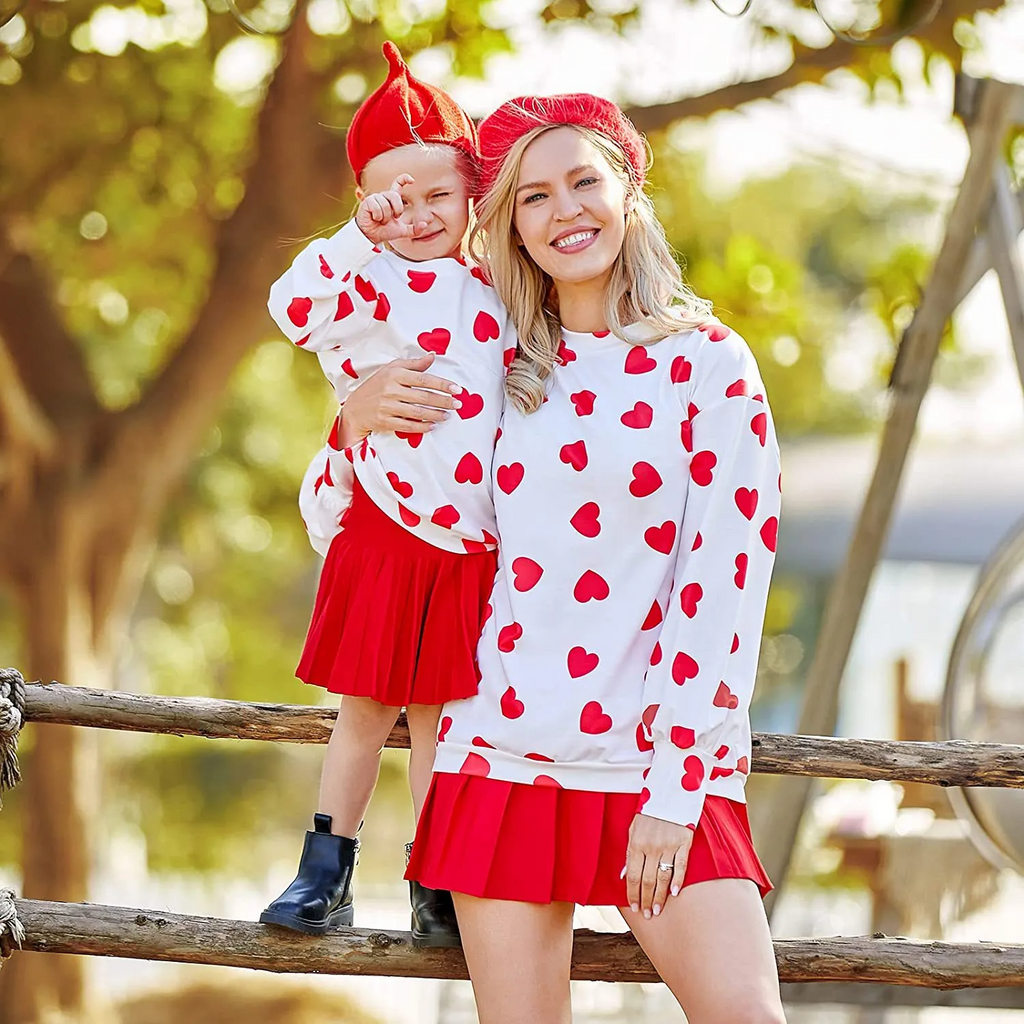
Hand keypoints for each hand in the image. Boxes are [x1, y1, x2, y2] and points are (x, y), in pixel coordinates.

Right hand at [340, 353, 462, 442]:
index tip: (457, 389)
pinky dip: (422, 427)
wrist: (354, 408)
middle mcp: (391, 390)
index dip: (442, 384)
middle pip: (423, 396)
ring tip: (448, 416)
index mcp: (395, 374)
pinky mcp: (385, 421)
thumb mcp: (392, 369)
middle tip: (458, 404)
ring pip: (418, 412)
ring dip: (436, 415)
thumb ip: (414, 364)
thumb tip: (433, 355)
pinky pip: (408, 425)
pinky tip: (433, 426)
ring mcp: (387, 407)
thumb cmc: (376, 386)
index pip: (424, 379)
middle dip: (443, 401)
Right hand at [355, 175, 416, 243]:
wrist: (371, 237)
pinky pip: (377, 208)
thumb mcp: (402, 231)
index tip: (412, 180)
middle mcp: (384, 196)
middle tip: (393, 218)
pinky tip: (374, 219)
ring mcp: (375, 198)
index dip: (404, 179)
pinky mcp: (367, 202)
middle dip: (397, 209)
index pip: (398, 184)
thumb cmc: (385, 231)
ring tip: (381, 220)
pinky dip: (378, 217)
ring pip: (386, 204)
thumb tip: (426, 224)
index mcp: (392, 199)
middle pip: (395, 195)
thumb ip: (415, 229)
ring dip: (385, 217)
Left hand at [624, 813, 693, 918]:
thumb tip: (624, 875)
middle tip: (646, 914)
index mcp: (636, 842)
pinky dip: (677, 881)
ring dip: (659, 896)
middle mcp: (651, 846)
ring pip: (663, 877)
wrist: (670, 793)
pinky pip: (681, 866)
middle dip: (646, 899)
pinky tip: (674, 894)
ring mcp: (668, 845)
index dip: (633, 893)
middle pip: (647, 880)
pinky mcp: (684, 843)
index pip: (633, 875)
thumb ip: (629, 852)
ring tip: (657, 910)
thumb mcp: (633, 828)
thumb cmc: (650, 811)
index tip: (634, 906)